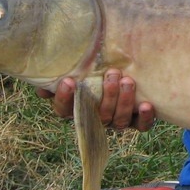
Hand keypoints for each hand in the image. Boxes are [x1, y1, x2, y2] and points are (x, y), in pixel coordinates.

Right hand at [35, 68, 155, 131]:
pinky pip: (141, 126)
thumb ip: (60, 70)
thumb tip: (41, 85)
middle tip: (112, 73)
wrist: (125, 64)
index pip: (64, 110)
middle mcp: (97, 117)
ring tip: (127, 81)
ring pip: (119, 120)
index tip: (69, 81)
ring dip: (124, 102)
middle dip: (106, 96)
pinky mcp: (137, 119)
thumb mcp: (79, 64)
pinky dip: (145, 118)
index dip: (64, 99)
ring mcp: (117, 119)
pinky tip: (147, 105)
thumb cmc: (96, 64)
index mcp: (78, 106)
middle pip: (98, 116)